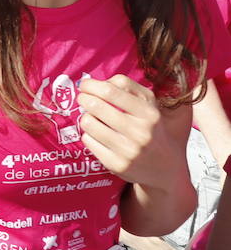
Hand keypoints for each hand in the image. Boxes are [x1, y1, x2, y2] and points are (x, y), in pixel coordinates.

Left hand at [78, 75, 191, 190]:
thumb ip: (127, 86)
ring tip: (94, 118)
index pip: (110, 91)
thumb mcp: (149, 103)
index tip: (84, 85)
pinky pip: (88, 141)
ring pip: (88, 123)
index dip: (91, 85)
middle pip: (95, 106)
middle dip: (84, 99)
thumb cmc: (152, 127)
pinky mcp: (117, 165)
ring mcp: (128, 151)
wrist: (166, 166)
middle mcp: (141, 133)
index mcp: (149, 114)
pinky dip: (89, 135)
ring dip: (86, 117)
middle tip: (83, 99)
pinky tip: (98, 136)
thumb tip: (98, 83)